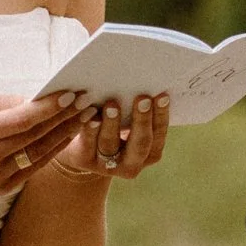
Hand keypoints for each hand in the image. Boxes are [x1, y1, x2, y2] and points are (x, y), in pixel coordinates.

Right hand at [0, 91, 88, 195]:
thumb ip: (4, 102)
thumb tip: (39, 99)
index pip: (19, 121)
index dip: (46, 109)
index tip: (70, 94)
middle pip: (33, 137)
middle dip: (63, 118)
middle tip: (87, 101)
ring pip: (37, 154)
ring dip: (65, 134)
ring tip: (86, 116)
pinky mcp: (1, 188)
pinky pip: (34, 167)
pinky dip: (53, 150)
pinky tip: (69, 134)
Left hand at [54, 95, 170, 181]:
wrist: (83, 152)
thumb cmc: (114, 127)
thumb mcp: (130, 124)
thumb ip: (138, 110)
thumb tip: (147, 81)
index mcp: (149, 154)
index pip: (158, 135)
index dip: (161, 116)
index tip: (162, 95)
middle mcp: (131, 164)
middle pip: (140, 143)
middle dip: (142, 120)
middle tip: (142, 98)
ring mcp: (107, 165)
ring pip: (110, 143)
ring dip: (112, 123)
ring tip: (112, 104)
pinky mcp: (85, 160)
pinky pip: (87, 142)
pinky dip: (90, 127)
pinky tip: (90, 113)